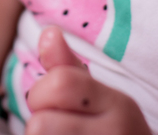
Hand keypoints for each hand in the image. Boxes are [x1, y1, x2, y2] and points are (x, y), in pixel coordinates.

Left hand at [25, 27, 150, 134]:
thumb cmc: (112, 132)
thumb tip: (49, 33)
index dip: (42, 93)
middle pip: (41, 123)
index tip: (52, 104)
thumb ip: (69, 68)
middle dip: (38, 124)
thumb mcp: (99, 98)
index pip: (59, 83)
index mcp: (119, 105)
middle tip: (57, 129)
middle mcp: (117, 133)